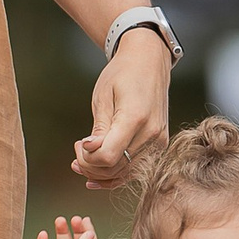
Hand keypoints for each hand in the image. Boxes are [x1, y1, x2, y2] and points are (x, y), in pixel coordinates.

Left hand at [72, 28, 171, 187]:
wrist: (150, 61)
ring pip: (125, 173)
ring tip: (82, 162)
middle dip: (90, 165)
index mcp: (136, 118)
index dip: (87, 158)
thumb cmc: (122, 74)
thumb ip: (99, 128)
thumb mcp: (103, 97)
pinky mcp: (160, 143)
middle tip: (78, 149)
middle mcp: (151, 133)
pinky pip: (136, 168)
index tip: (78, 143)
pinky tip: (97, 176)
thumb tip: (90, 151)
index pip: (108, 156)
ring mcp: (159, 140)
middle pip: (115, 167)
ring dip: (101, 172)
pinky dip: (116, 174)